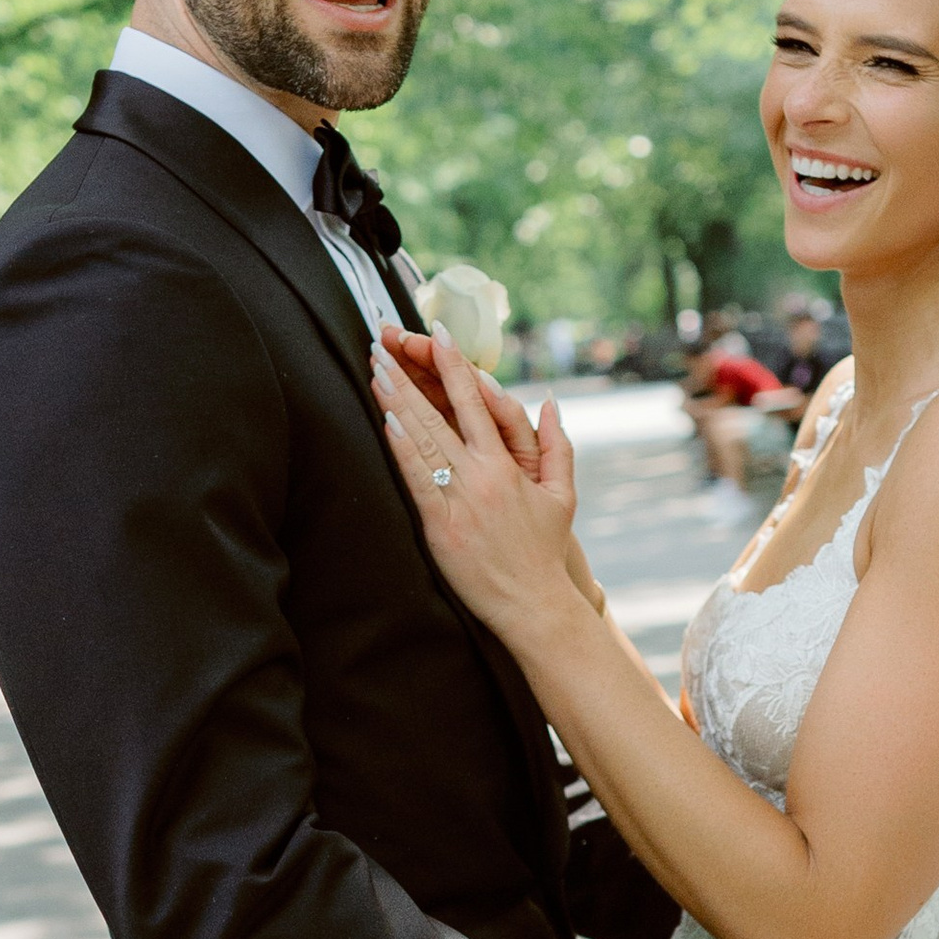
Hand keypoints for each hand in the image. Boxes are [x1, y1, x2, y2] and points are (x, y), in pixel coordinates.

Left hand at [371, 330, 587, 642]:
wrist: (535, 604)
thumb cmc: (544, 551)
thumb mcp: (562, 494)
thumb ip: (558, 445)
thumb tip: (548, 401)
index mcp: (508, 464)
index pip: (477, 401)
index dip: (454, 364)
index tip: (437, 334)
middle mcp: (483, 475)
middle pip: (440, 414)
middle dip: (409, 376)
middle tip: (383, 345)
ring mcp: (461, 500)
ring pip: (424, 441)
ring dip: (396, 403)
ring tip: (375, 371)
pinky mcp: (441, 527)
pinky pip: (419, 481)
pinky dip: (402, 450)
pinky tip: (385, 423)